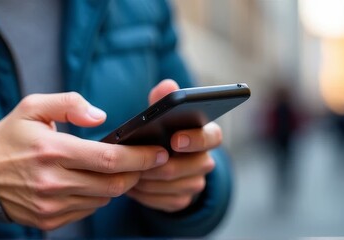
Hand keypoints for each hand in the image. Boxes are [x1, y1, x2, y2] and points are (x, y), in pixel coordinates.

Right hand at [0, 92, 168, 229]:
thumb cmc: (9, 138)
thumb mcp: (31, 107)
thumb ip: (69, 103)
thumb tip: (101, 116)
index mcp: (52, 150)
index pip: (109, 158)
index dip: (140, 157)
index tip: (158, 152)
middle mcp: (53, 182)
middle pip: (113, 184)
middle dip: (137, 173)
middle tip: (149, 162)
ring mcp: (51, 205)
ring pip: (102, 199)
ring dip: (117, 185)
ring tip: (120, 170)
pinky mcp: (49, 220)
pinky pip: (86, 211)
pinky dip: (97, 197)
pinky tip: (93, 183)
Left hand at [126, 80, 220, 211]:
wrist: (157, 162)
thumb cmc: (160, 132)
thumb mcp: (160, 114)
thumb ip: (163, 99)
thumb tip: (167, 85)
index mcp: (205, 135)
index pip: (212, 137)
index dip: (196, 139)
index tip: (175, 139)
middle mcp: (205, 160)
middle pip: (193, 165)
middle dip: (164, 163)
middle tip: (139, 161)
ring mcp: (195, 182)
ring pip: (176, 185)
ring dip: (151, 179)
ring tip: (130, 172)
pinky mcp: (182, 199)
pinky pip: (166, 201)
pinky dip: (147, 195)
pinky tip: (133, 187)